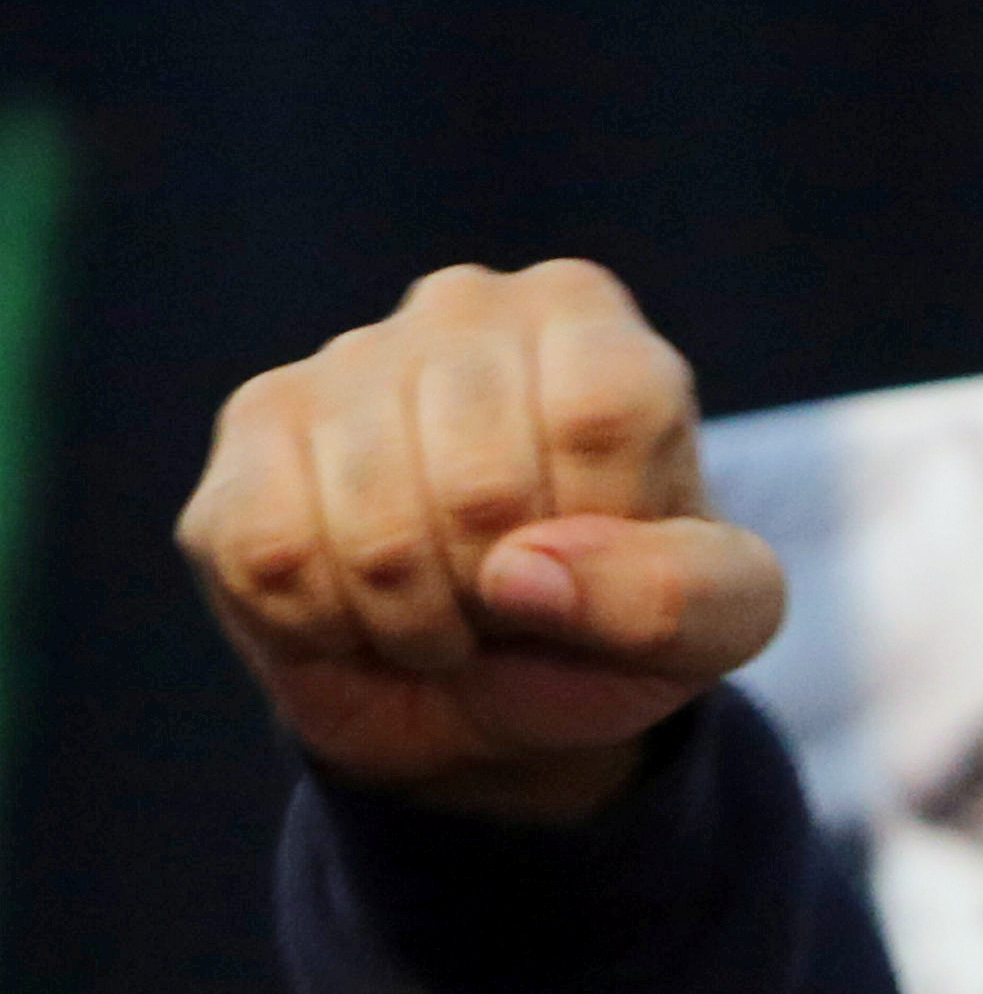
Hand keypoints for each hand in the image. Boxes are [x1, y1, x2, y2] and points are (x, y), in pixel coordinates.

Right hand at [176, 258, 779, 824]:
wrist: (489, 686)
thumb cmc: (618, 621)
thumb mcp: (719, 622)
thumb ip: (674, 596)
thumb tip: (522, 571)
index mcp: (590, 322)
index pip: (600, 414)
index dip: (605, 528)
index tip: (606, 555)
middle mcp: (461, 307)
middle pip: (480, 485)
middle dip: (508, 593)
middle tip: (516, 599)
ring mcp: (343, 360)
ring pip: (373, 532)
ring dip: (421, 623)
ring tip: (448, 610)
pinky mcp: (252, 432)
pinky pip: (277, 557)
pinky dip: (332, 625)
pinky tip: (361, 606)